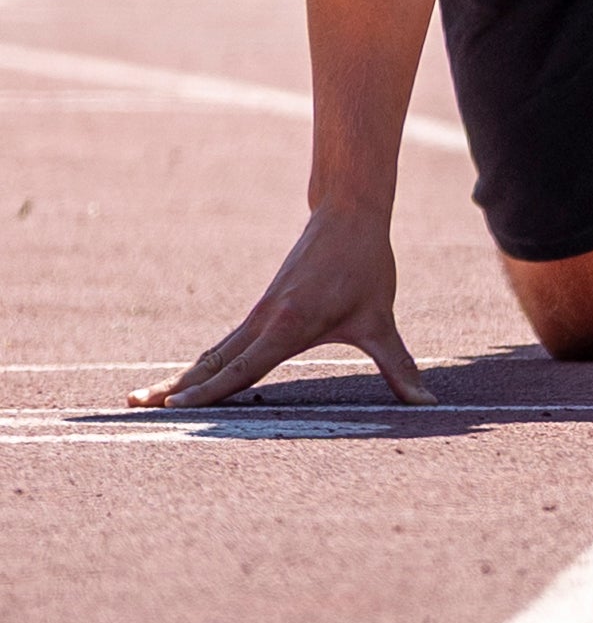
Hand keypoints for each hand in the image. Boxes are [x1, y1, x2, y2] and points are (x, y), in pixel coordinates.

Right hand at [136, 201, 428, 410]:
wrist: (346, 215)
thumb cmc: (365, 266)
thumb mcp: (381, 321)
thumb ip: (399, 366)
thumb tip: (426, 405)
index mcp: (288, 325)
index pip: (243, 367)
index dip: (210, 391)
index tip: (176, 407)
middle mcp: (263, 321)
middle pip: (212, 363)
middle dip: (176, 388)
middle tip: (135, 406)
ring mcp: (258, 316)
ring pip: (213, 354)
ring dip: (181, 377)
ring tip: (145, 398)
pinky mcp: (261, 311)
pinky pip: (225, 345)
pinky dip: (202, 365)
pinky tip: (187, 379)